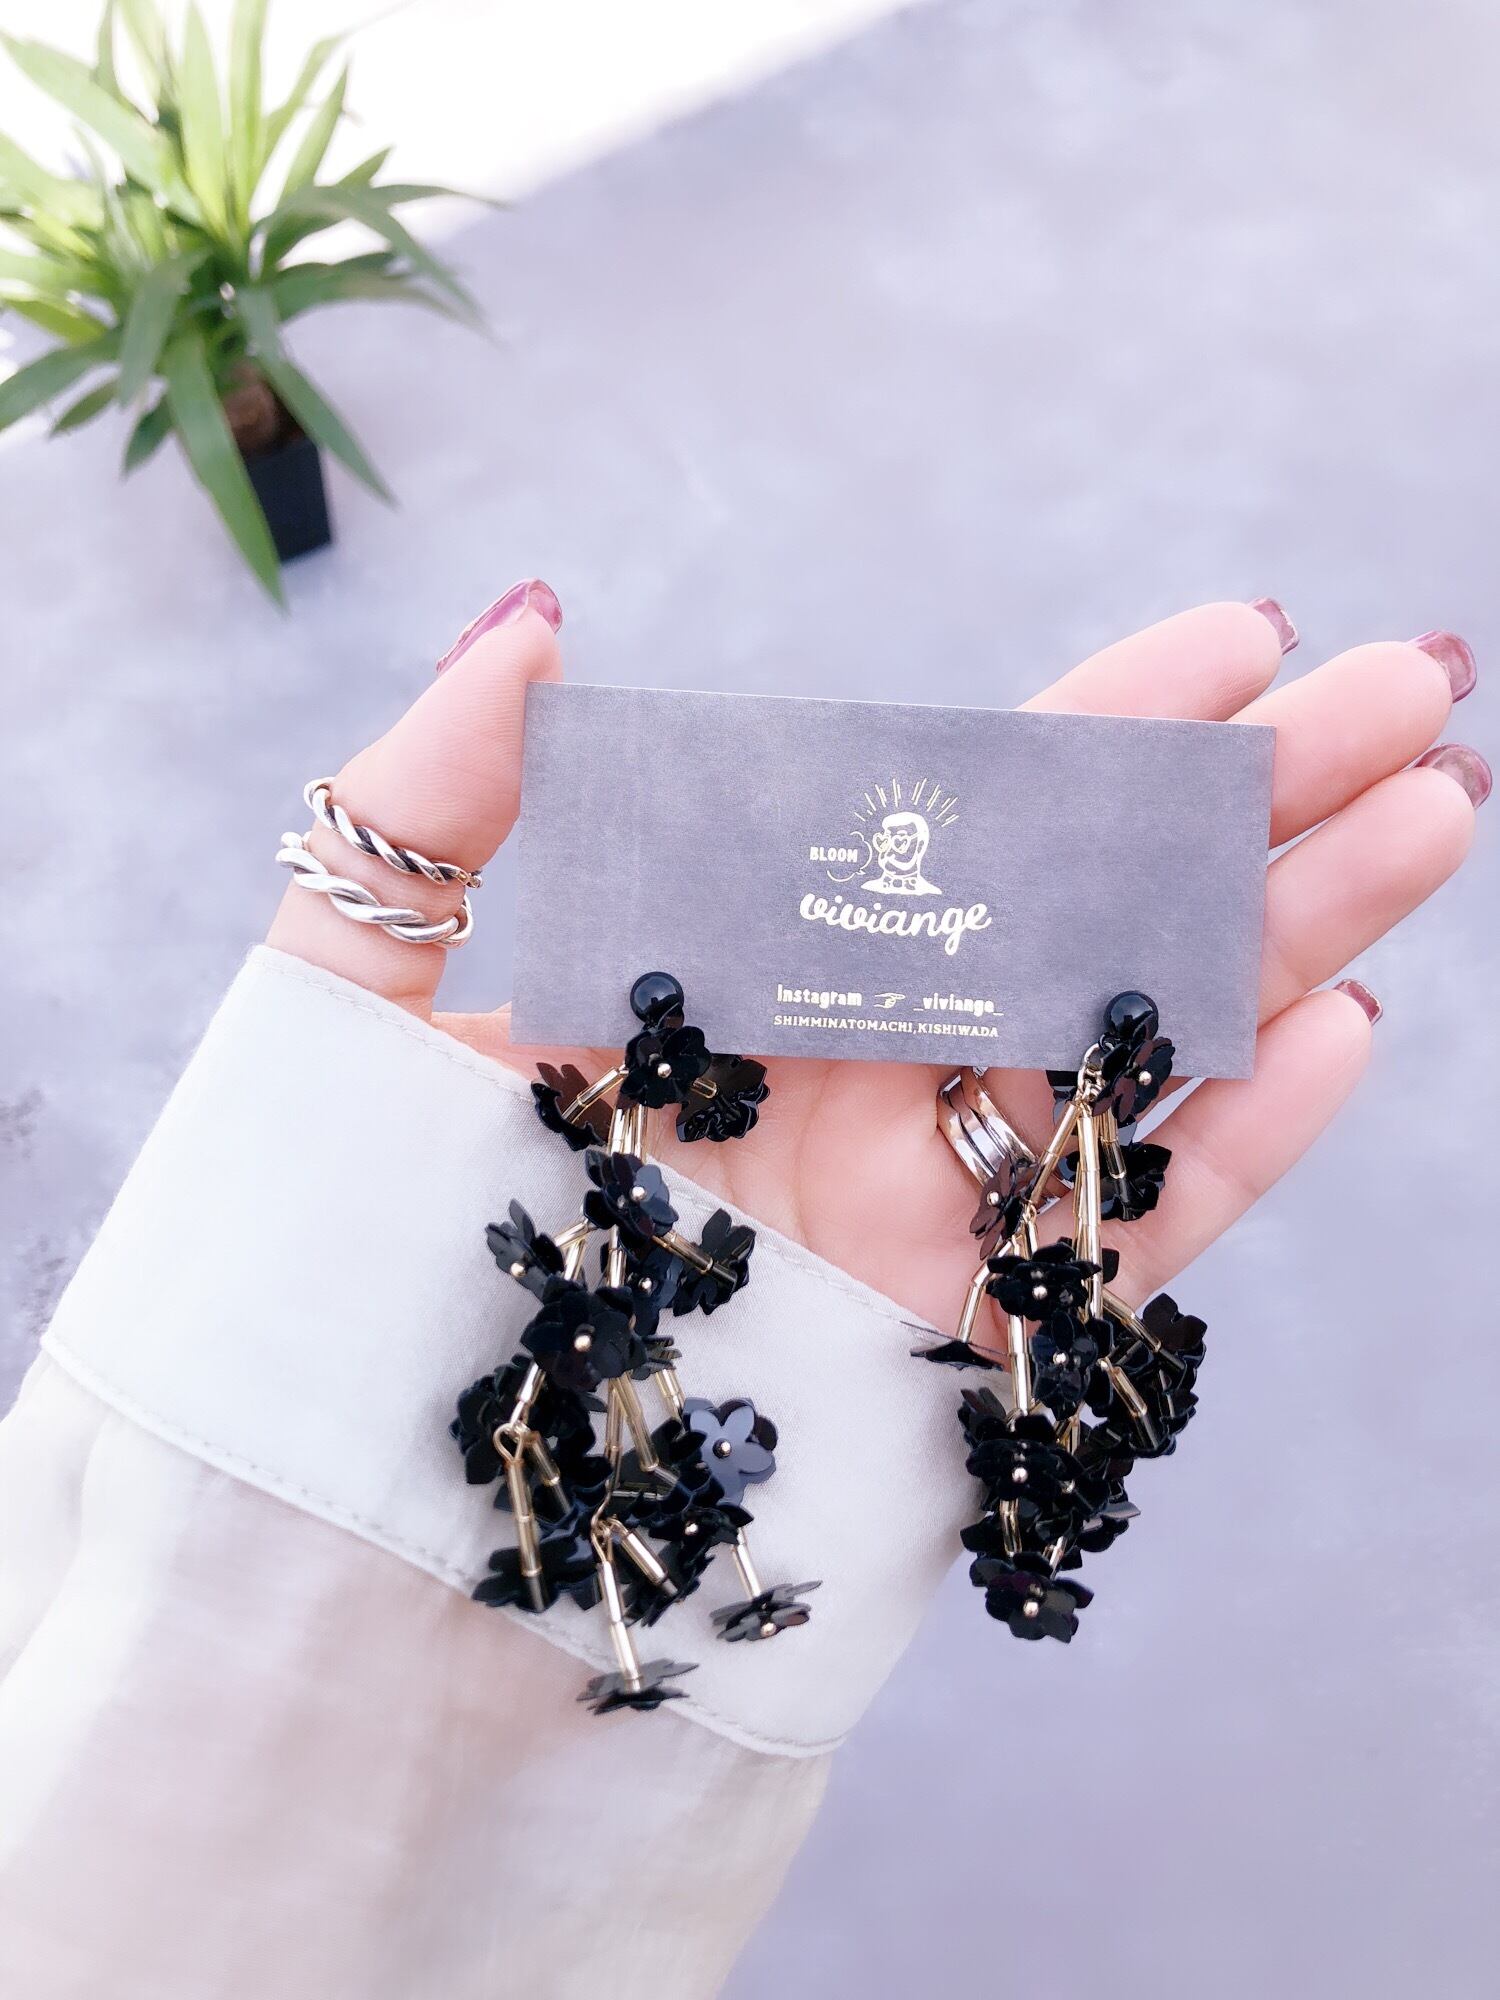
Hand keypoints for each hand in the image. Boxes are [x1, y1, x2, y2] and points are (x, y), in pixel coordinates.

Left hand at [267, 591, 1478, 1336]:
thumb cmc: (313, 1217)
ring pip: (1132, 1047)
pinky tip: (1342, 1030)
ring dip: (1286, 937)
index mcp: (733, 954)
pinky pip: (1110, 1235)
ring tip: (1437, 818)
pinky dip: (1228, 1145)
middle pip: (1080, 909)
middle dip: (1250, 801)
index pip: (945, 812)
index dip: (1094, 720)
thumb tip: (547, 614)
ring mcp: (906, 1201)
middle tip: (1411, 690)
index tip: (1233, 632)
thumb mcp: (347, 972)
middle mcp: (844, 1063)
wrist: (334, 1486)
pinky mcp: (938, 1342)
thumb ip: (440, 791)